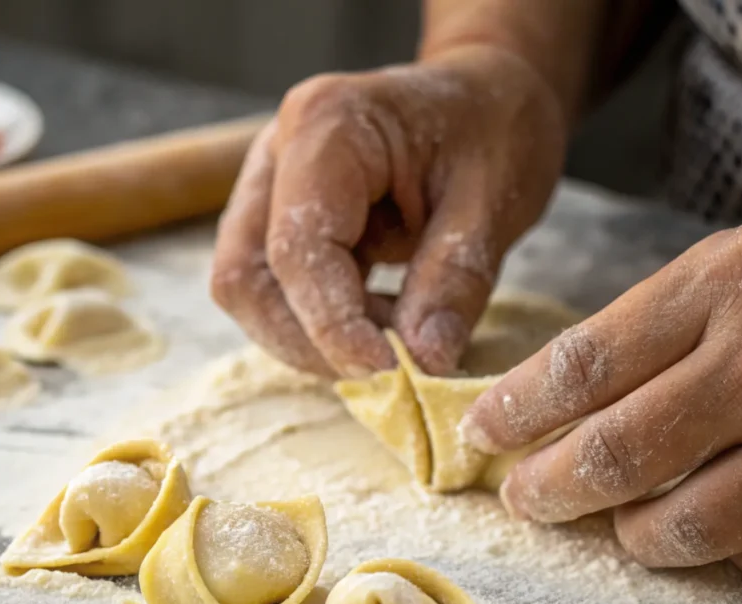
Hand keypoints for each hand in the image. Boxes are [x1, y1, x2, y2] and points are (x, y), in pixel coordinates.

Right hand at [211, 45, 564, 377]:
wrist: (487, 95)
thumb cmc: (494, 128)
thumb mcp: (494, 200)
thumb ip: (454, 280)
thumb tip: (423, 363)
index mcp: (325, 127)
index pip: (296, 247)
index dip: (332, 323)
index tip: (388, 371)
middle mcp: (276, 154)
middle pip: (246, 277)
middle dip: (309, 340)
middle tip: (386, 371)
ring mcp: (268, 186)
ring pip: (250, 290)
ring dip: (312, 337)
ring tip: (394, 339)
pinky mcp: (277, 219)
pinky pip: (274, 288)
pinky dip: (322, 323)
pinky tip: (383, 321)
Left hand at [461, 223, 741, 586]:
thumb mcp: (711, 278)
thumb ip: (628, 339)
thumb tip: (525, 418)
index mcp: (724, 283)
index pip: (583, 365)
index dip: (515, 410)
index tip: (481, 431)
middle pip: (620, 453)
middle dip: (550, 489)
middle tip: (524, 498)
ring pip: (687, 525)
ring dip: (633, 534)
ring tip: (615, 518)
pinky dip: (723, 554)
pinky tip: (708, 524)